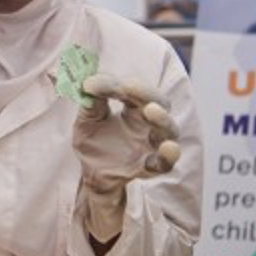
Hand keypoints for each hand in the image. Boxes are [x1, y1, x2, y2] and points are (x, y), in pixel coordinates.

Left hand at [73, 74, 180, 241]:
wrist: (91, 173)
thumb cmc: (93, 142)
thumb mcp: (86, 120)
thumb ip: (90, 102)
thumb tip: (89, 82)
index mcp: (133, 108)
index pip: (137, 91)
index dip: (121, 84)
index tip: (98, 84)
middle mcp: (148, 124)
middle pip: (160, 103)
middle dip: (147, 93)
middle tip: (129, 87)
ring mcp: (151, 145)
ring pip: (169, 130)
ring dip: (162, 119)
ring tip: (151, 111)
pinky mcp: (148, 167)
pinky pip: (165, 162)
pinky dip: (168, 156)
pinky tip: (168, 148)